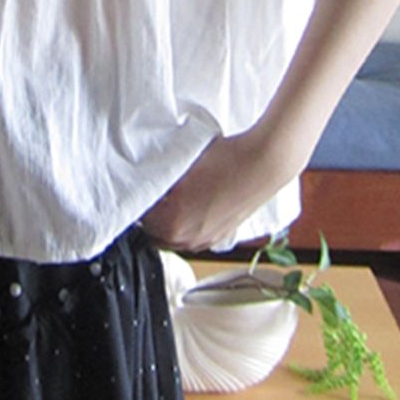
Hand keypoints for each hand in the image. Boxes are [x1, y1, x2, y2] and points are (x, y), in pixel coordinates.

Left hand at [139, 128, 301, 253]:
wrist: (261, 163)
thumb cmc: (225, 159)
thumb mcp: (181, 164)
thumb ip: (159, 179)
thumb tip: (146, 181)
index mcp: (171, 222)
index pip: (138, 216)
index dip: (138, 198)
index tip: (139, 187)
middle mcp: (186, 237)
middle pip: (152, 232)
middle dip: (150, 214)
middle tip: (153, 193)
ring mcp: (204, 240)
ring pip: (171, 239)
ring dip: (167, 223)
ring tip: (171, 200)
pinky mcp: (219, 237)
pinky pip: (191, 239)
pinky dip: (186, 227)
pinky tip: (190, 208)